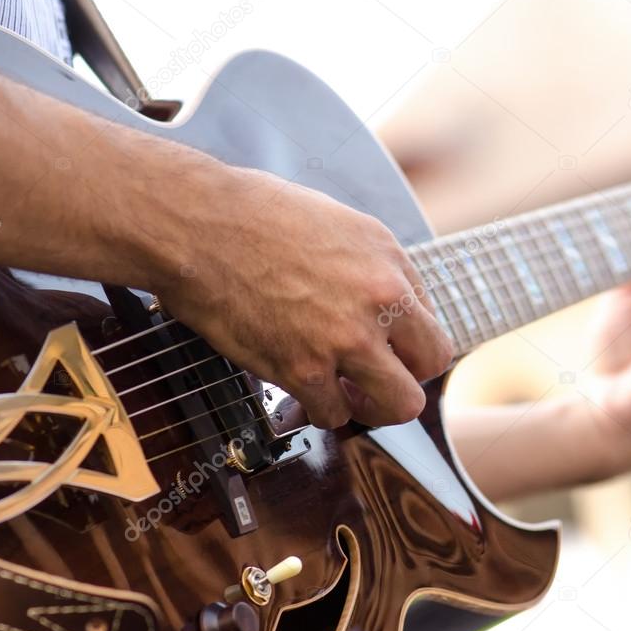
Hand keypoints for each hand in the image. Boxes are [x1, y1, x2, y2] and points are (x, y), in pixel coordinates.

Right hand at [152, 166, 452, 428]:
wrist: (197, 224)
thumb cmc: (256, 215)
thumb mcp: (341, 224)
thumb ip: (377, 269)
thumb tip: (395, 305)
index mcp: (390, 264)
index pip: (432, 332)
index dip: (409, 348)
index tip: (387, 351)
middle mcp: (378, 301)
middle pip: (427, 374)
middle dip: (401, 383)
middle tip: (374, 379)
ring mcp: (343, 339)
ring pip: (394, 407)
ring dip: (366, 405)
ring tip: (342, 391)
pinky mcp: (301, 368)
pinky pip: (332, 415)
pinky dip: (319, 409)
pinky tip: (304, 388)